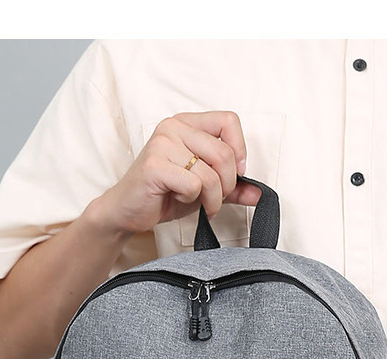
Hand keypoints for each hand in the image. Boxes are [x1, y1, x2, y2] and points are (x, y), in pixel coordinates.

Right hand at [89, 110, 259, 236]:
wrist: (127, 211)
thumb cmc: (164, 194)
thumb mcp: (204, 188)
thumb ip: (231, 188)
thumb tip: (259, 194)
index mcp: (187, 123)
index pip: (229, 120)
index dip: (240, 150)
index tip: (235, 173)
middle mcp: (173, 127)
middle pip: (224, 153)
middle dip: (227, 185)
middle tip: (216, 199)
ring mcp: (162, 143)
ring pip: (211, 173)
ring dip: (213, 198)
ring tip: (200, 204)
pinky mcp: (154, 165)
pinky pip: (194, 184)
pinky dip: (193, 200)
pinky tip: (180, 199)